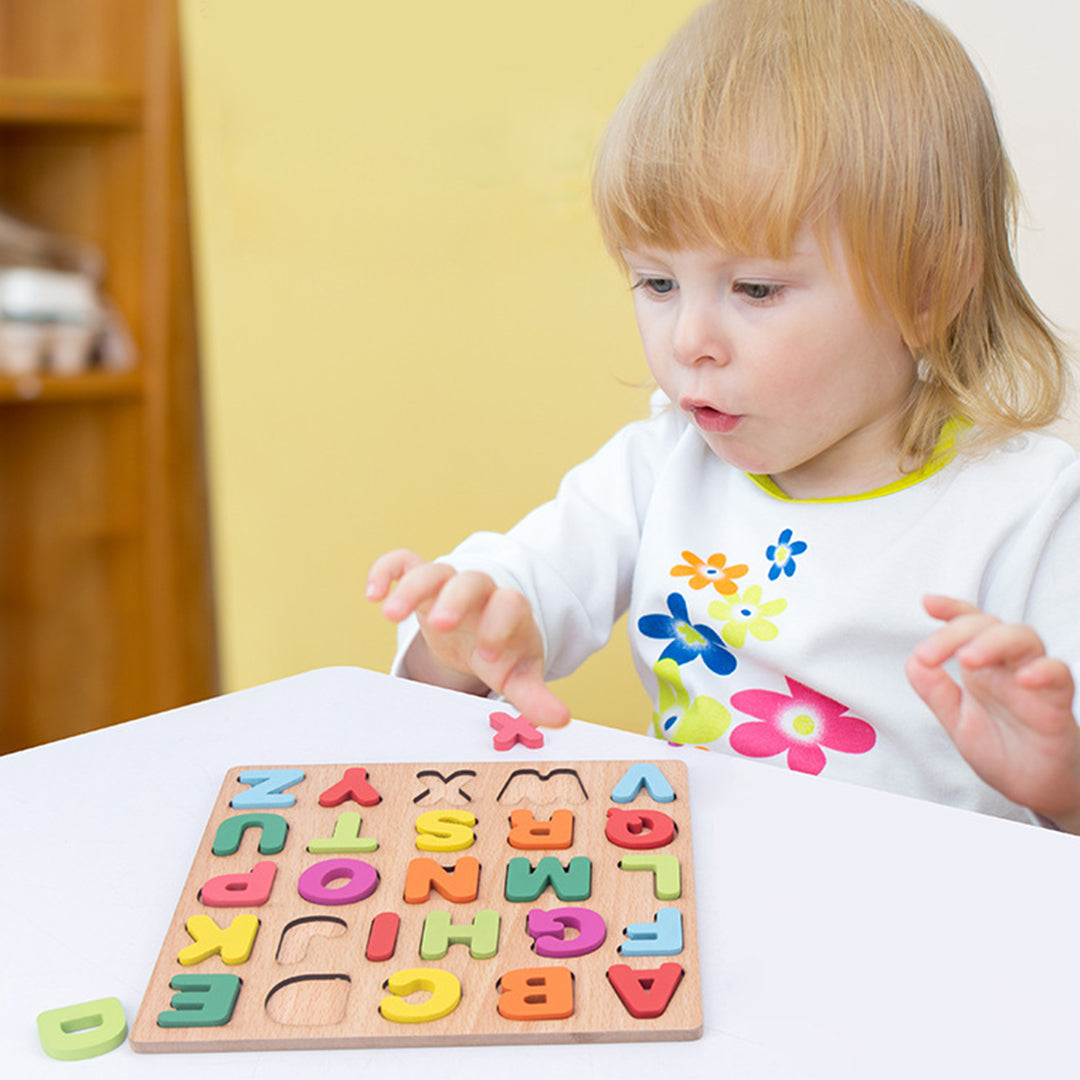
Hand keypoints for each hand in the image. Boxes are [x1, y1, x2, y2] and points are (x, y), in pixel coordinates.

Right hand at [366, 549, 570, 727]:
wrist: (483, 632)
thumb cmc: (502, 654)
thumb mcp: (518, 675)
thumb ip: (534, 696)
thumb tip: (560, 719)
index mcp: (509, 611)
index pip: (509, 604)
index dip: (499, 624)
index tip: (487, 654)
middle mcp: (480, 593)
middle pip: (470, 580)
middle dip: (455, 599)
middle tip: (440, 624)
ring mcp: (449, 584)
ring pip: (433, 570)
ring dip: (412, 587)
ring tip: (389, 614)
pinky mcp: (422, 583)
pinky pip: (404, 562)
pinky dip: (387, 570)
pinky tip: (373, 594)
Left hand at [906, 594, 1079, 829]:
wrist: (1036, 789)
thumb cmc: (1002, 750)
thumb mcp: (957, 721)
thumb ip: (936, 691)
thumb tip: (913, 660)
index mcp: (982, 668)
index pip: (969, 625)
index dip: (951, 609)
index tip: (927, 603)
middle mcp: (1007, 668)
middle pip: (991, 625)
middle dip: (960, 630)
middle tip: (932, 654)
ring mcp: (1033, 682)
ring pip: (1025, 638)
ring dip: (995, 641)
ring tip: (968, 658)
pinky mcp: (1057, 703)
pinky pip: (1059, 674)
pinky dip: (1043, 670)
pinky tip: (1023, 678)